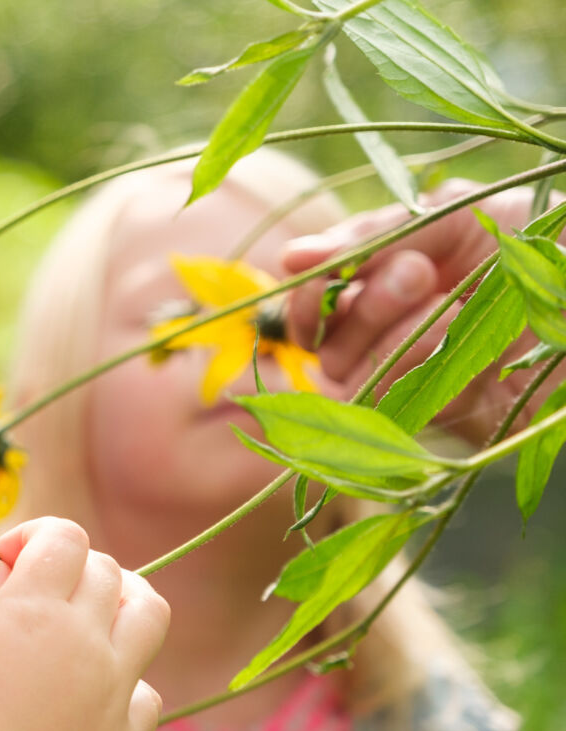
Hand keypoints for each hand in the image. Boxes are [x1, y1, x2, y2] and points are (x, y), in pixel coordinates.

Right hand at [0, 519, 167, 730]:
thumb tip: (7, 570)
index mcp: (32, 613)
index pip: (64, 537)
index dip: (36, 536)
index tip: (9, 562)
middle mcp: (85, 641)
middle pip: (107, 569)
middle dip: (72, 569)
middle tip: (38, 596)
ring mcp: (115, 689)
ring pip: (150, 612)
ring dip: (124, 601)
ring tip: (93, 619)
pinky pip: (146, 686)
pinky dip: (124, 678)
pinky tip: (89, 693)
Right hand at [283, 181, 551, 443]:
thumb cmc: (539, 243)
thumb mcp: (455, 216)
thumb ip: (375, 234)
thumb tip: (289, 258)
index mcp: (379, 287)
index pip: (308, 309)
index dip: (308, 296)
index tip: (321, 270)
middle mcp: (385, 339)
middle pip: (322, 348)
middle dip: (364, 308)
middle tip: (419, 273)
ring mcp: (413, 381)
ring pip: (353, 379)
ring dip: (399, 337)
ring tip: (454, 305)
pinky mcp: (445, 416)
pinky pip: (401, 403)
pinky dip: (428, 368)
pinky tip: (470, 343)